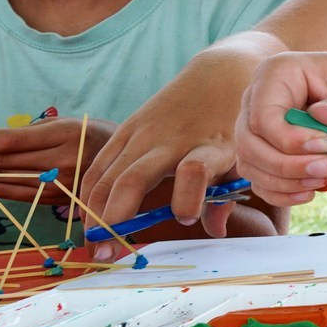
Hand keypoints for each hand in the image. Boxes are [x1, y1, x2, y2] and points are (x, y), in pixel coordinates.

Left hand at [0, 116, 110, 206]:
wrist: (131, 162)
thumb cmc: (92, 136)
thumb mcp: (67, 123)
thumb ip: (31, 133)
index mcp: (66, 134)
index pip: (12, 141)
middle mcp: (64, 160)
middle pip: (6, 161)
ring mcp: (63, 183)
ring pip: (9, 179)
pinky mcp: (61, 199)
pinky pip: (21, 195)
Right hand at [78, 52, 257, 253]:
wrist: (221, 73)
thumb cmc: (233, 124)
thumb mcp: (240, 156)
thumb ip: (226, 196)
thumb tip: (215, 232)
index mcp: (210, 147)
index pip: (196, 170)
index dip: (189, 196)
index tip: (187, 217)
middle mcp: (173, 140)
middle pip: (135, 177)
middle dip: (116, 217)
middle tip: (107, 254)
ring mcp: (144, 133)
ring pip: (109, 174)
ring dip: (94, 212)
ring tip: (93, 245)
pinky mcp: (126, 128)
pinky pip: (98, 165)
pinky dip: (88, 193)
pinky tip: (86, 218)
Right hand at [235, 46, 326, 205]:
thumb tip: (321, 117)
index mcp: (278, 73)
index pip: (264, 116)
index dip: (290, 140)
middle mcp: (260, 98)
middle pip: (250, 144)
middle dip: (287, 166)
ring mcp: (260, 126)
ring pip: (251, 165)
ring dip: (285, 182)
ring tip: (324, 180)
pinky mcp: (268, 149)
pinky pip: (261, 179)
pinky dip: (282, 192)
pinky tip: (310, 192)